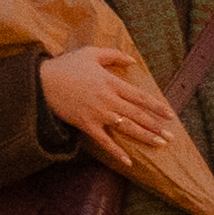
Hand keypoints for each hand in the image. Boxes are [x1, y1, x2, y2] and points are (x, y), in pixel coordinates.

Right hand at [37, 44, 167, 162]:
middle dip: (156, 126)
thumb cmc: (67, 65)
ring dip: (145, 137)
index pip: (140, 97)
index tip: (170, 115)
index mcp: (112, 83)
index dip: (156, 106)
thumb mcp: (91, 53)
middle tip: (171, 136)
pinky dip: (117, 152)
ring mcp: (98, 114)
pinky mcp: (86, 125)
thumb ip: (114, 55)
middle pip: (138, 115)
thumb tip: (132, 60)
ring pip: (127, 128)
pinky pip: (105, 141)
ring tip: (160, 144)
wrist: (42, 83)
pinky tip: (129, 161)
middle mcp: (109, 100)